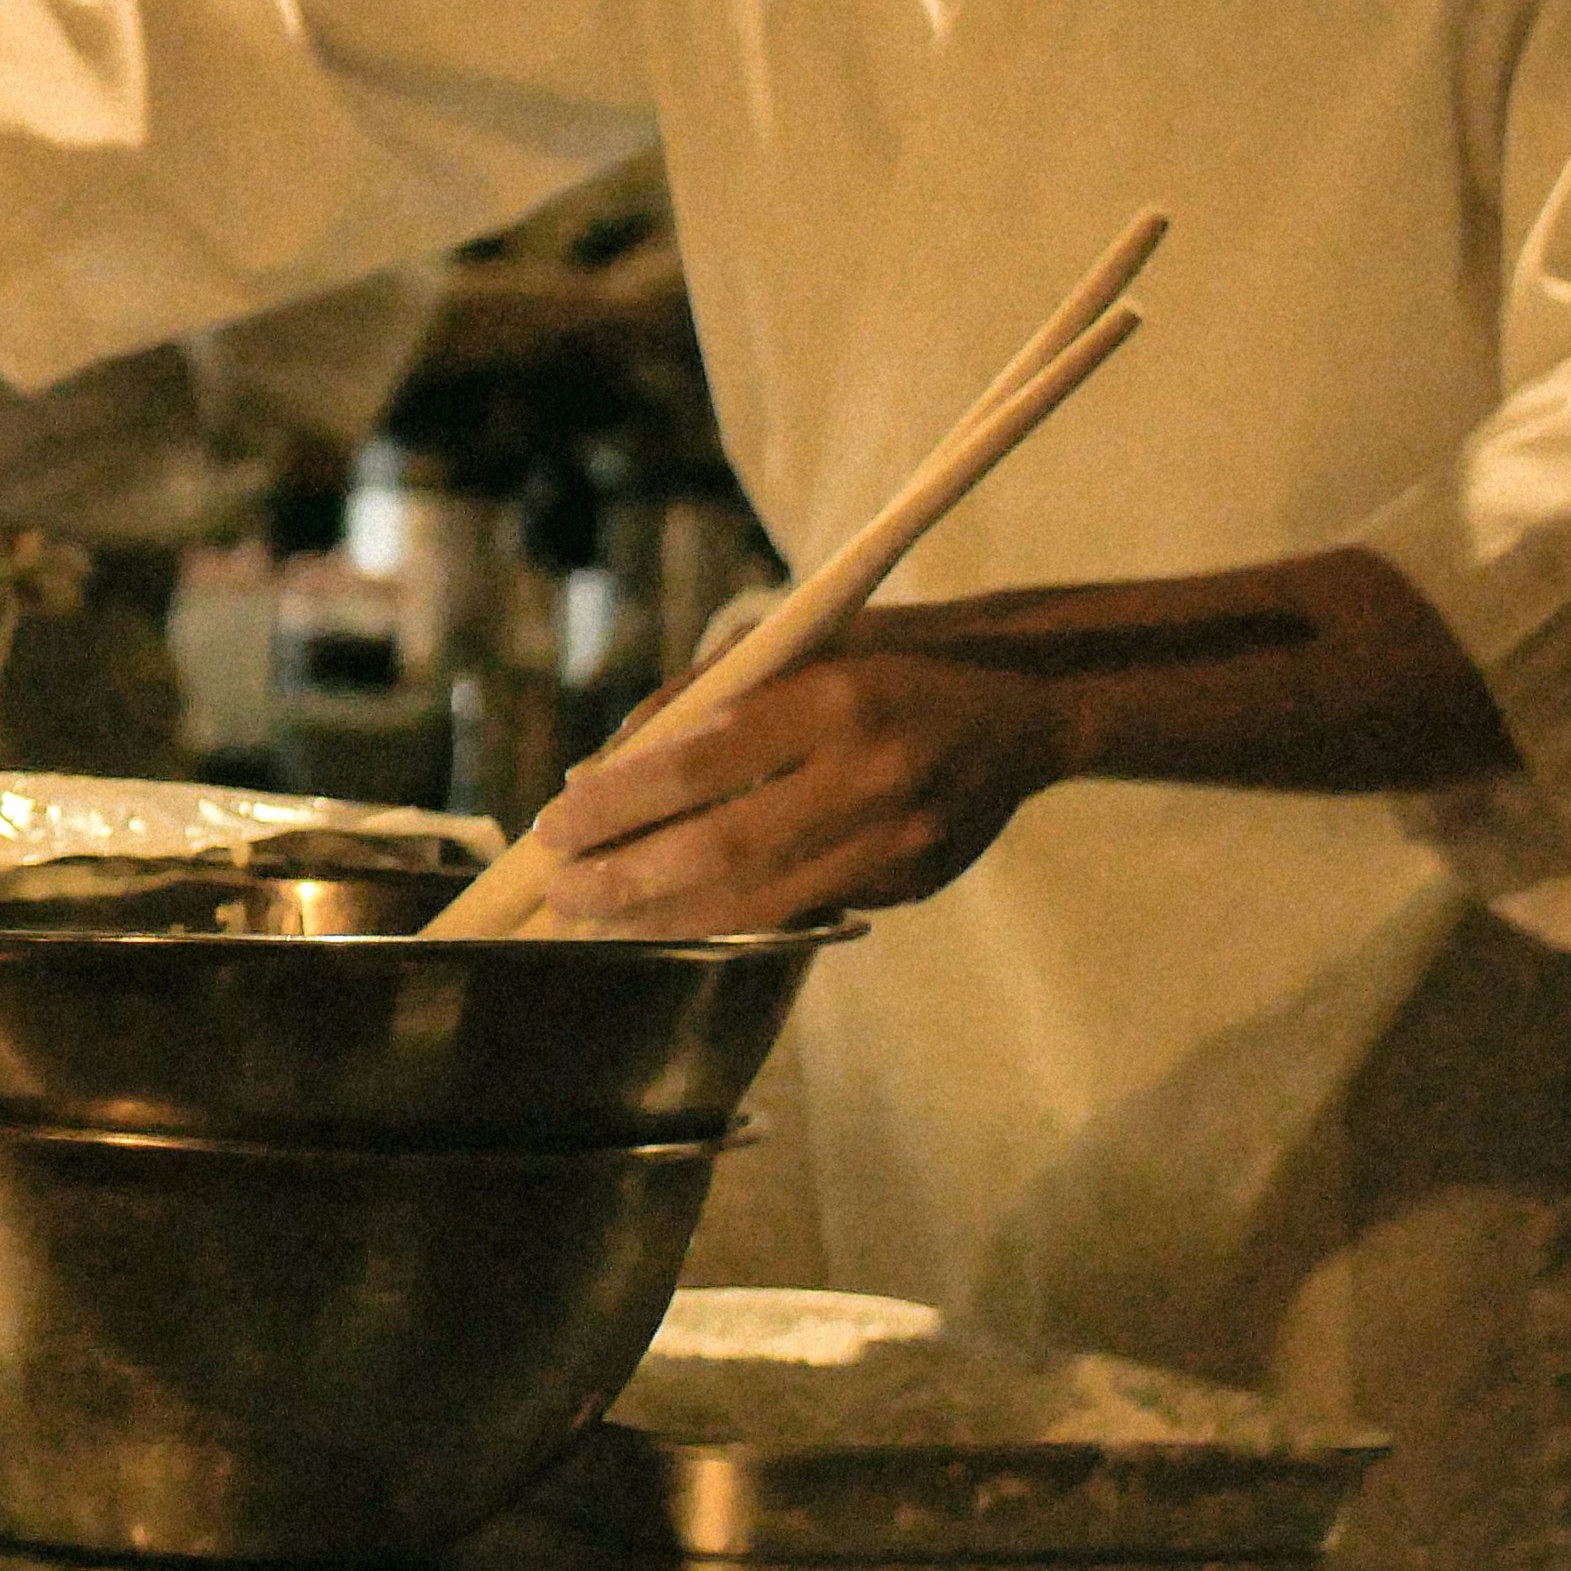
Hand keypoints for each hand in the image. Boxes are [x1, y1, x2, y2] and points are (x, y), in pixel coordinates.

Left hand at [526, 649, 1082, 935]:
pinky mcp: (915, 882)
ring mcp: (901, 838)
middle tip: (559, 893)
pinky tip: (670, 924)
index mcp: (834, 696)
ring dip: (665, 919)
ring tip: (596, 923)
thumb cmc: (874, 657)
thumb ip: (685, 706)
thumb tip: (586, 777)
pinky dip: (729, 921)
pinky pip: (804, 911)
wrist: (1019, 700)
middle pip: (722, 846)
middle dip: (626, 878)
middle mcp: (871, 773)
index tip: (552, 824)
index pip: (697, 764)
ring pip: (761, 898)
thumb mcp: (786, 646)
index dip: (615, 805)